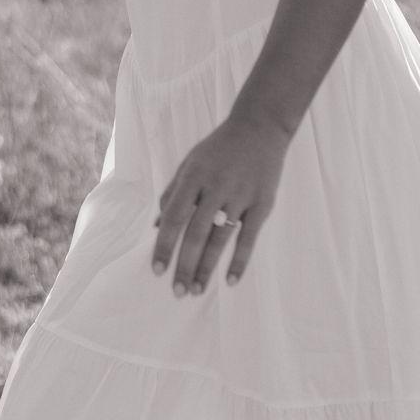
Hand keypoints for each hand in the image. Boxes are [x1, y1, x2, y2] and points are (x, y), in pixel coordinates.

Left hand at [151, 110, 290, 296]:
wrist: (260, 127)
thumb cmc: (218, 149)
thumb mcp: (190, 163)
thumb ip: (172, 193)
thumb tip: (157, 226)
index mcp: (193, 177)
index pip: (174, 218)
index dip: (164, 245)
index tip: (157, 270)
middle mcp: (215, 187)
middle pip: (196, 233)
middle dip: (184, 265)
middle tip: (177, 292)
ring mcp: (241, 196)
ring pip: (221, 239)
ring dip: (207, 268)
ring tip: (197, 290)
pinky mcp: (263, 203)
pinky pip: (249, 238)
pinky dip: (239, 260)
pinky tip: (230, 280)